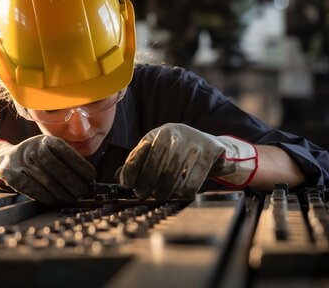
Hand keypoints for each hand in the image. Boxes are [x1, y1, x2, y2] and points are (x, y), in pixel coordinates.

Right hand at [0, 135, 96, 202]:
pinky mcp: (5, 173)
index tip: (91, 176)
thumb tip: (88, 179)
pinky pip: (25, 184)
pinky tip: (51, 199)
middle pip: (52, 162)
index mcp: (42, 140)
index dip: (78, 163)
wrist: (3, 164)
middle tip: (81, 191)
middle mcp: (29, 147)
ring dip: (58, 189)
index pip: (62, 148)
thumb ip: (66, 163)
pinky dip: (40, 193)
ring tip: (69, 197)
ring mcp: (16, 160)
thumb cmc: (35, 164)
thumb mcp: (49, 156)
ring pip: (40, 175)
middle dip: (70, 179)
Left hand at [117, 123, 256, 199]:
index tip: (126, 184)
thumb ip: (139, 163)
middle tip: (142, 194)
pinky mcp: (209, 150)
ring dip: (165, 188)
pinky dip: (185, 189)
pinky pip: (194, 176)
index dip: (131, 168)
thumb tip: (118, 177)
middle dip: (147, 181)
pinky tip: (180, 195)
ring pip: (175, 170)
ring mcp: (193, 141)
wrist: (210, 144)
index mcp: (159, 133)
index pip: (141, 150)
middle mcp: (175, 133)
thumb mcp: (156, 152)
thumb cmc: (176, 151)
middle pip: (157, 161)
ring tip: (160, 196)